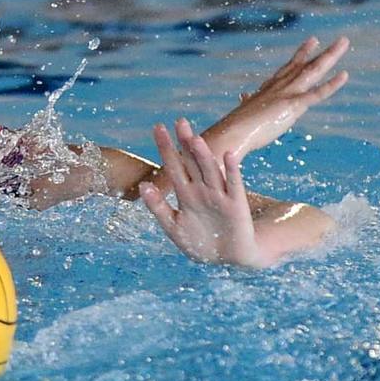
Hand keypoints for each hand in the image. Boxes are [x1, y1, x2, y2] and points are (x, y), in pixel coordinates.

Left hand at [139, 119, 268, 267]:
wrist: (227, 259)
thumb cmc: (200, 241)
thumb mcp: (173, 225)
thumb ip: (158, 206)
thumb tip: (144, 185)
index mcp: (186, 193)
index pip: (174, 165)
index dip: (166, 147)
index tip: (158, 128)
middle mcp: (202, 189)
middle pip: (192, 161)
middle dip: (185, 143)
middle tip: (179, 122)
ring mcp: (219, 195)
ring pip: (210, 170)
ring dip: (203, 155)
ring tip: (195, 139)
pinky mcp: (236, 205)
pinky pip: (233, 185)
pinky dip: (231, 171)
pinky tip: (228, 156)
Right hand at [205, 36, 349, 156]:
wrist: (232, 133)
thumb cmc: (236, 127)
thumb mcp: (245, 110)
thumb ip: (249, 101)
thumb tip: (244, 96)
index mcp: (269, 89)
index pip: (288, 68)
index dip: (301, 55)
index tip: (312, 42)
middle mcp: (280, 87)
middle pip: (304, 65)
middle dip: (321, 52)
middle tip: (340, 40)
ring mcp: (287, 94)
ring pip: (313, 71)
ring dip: (329, 56)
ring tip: (344, 42)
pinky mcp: (291, 105)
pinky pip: (316, 94)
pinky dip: (331, 85)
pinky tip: (344, 75)